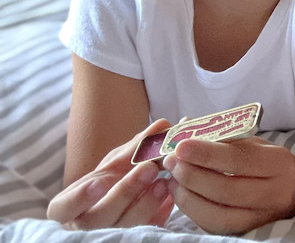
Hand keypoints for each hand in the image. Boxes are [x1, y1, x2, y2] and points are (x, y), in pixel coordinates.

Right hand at [47, 120, 174, 229]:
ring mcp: (110, 236)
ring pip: (125, 227)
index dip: (78, 198)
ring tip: (164, 181)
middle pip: (99, 217)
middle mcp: (86, 226)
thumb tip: (163, 124)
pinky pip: (147, 230)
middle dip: (125, 191)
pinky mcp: (134, 240)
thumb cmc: (112, 180)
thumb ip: (138, 146)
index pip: (63, 208)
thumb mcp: (118, 163)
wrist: (127, 199)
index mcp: (70, 207)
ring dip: (147, 202)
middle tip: (149, 168)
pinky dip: (159, 212)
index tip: (99, 181)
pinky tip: (170, 195)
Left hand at [163, 136, 294, 234]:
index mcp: (277, 164)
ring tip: (172, 179)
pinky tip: (182, 195)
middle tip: (172, 161)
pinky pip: (215, 226)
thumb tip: (187, 126)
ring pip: (217, 214)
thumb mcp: (258, 145)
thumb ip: (225, 138)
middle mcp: (273, 193)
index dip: (206, 153)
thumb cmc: (272, 165)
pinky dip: (193, 211)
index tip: (181, 145)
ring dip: (187, 196)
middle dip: (192, 175)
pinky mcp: (247, 232)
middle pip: (225, 189)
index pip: (238, 160)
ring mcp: (261, 218)